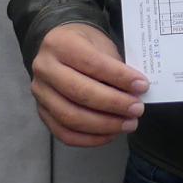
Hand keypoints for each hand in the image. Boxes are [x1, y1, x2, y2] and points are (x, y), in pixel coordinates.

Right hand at [30, 24, 146, 148]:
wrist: (62, 47)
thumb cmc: (86, 45)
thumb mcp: (102, 45)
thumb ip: (116, 67)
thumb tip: (135, 94)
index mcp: (60, 44)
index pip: (91, 63)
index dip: (119, 77)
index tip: (142, 86)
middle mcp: (44, 68)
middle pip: (80, 92)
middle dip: (113, 104)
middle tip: (137, 109)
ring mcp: (40, 93)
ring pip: (70, 117)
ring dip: (104, 125)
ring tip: (128, 123)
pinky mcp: (42, 113)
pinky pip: (64, 133)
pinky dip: (90, 139)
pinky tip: (110, 134)